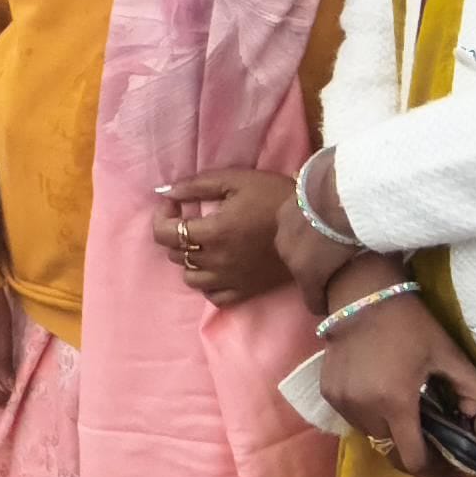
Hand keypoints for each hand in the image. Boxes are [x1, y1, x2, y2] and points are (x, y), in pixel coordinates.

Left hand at [169, 163, 352, 303]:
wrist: (314, 223)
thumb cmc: (275, 196)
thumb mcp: (235, 180)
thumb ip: (196, 186)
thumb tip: (165, 192)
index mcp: (213, 232)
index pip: (164, 234)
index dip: (161, 216)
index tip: (175, 204)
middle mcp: (217, 260)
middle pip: (175, 254)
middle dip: (175, 234)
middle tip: (191, 220)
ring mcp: (231, 279)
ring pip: (190, 278)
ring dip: (189, 260)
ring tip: (203, 245)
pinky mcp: (247, 290)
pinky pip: (214, 296)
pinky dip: (208, 283)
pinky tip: (216, 267)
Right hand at [317, 259, 475, 476]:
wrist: (361, 296)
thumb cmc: (410, 325)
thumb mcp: (449, 355)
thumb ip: (475, 392)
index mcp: (396, 402)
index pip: (414, 460)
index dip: (435, 472)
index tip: (452, 468)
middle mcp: (364, 409)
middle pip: (393, 452)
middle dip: (417, 452)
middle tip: (435, 440)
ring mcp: (342, 403)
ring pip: (373, 437)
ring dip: (393, 433)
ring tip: (408, 413)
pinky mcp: (329, 394)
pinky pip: (355, 420)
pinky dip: (372, 417)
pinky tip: (383, 394)